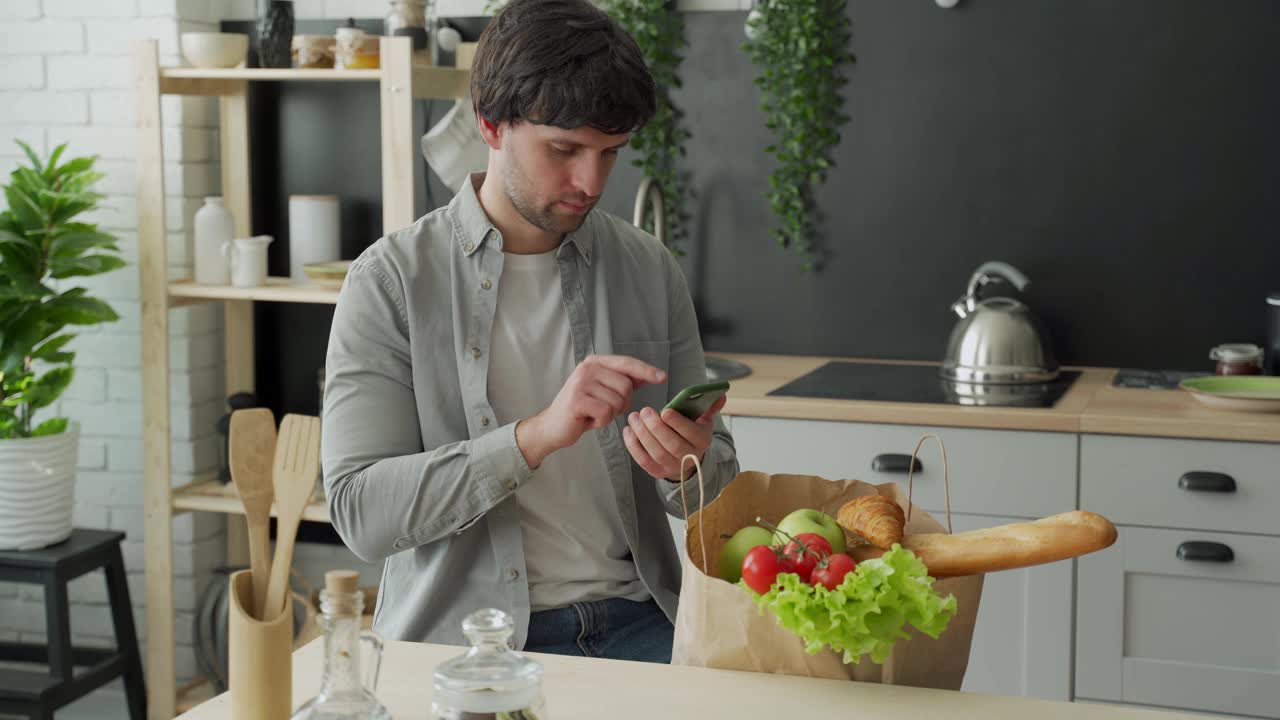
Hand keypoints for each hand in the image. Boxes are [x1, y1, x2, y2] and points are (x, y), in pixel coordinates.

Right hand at [517, 354, 665, 467]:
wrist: (553, 427)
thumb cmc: (581, 410)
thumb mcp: (603, 392)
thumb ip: (623, 382)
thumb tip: (649, 375)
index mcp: (594, 362)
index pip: (626, 363)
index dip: (646, 370)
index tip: (663, 377)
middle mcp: (587, 367)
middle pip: (626, 386)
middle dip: (622, 404)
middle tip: (605, 410)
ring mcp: (581, 382)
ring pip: (617, 401)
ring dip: (610, 414)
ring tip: (594, 414)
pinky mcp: (577, 399)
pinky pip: (606, 412)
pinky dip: (602, 422)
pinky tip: (589, 421)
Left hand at [623, 395, 726, 481]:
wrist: (688, 460)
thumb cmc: (692, 434)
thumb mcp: (703, 421)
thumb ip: (710, 407)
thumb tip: (720, 395)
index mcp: (702, 441)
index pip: (691, 433)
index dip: (678, 423)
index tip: (665, 410)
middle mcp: (689, 457)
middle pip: (672, 444)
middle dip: (656, 427)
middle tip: (644, 411)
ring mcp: (672, 467)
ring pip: (656, 453)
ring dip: (642, 434)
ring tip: (634, 417)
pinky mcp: (658, 472)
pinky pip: (643, 461)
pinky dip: (633, 446)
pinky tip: (629, 430)